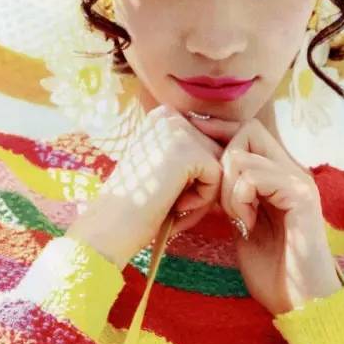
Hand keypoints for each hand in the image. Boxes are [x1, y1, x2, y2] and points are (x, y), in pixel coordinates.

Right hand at [69, 105, 238, 268]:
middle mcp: (169, 115)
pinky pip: (218, 179)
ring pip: (220, 167)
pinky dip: (201, 201)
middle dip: (201, 185)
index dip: (195, 177)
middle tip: (168, 202)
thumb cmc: (137, 205)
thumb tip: (233, 151)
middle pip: (216, 153)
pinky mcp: (189, 151)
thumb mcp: (165, 168)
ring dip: (202, 195)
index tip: (165, 191)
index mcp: (163, 115)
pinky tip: (174, 205)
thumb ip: (192, 154)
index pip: (207, 144)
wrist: (109, 228)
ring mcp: (178, 131)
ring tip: (170, 204)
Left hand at [187, 115, 340, 315]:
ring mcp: (298, 181)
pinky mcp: (300, 196)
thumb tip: (207, 170)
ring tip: (237, 218)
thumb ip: (233, 195)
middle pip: (248, 131)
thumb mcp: (243, 223)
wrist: (302, 305)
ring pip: (243, 156)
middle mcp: (292, 171)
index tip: (196, 142)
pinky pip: (254, 177)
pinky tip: (246, 224)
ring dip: (228, 188)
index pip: (249, 130)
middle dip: (221, 160)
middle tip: (221, 200)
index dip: (220, 132)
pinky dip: (240, 199)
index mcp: (280, 175)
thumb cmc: (273, 271)